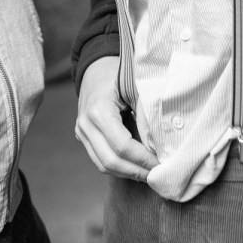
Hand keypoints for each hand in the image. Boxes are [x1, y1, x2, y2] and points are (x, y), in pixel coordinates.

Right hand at [75, 56, 157, 180]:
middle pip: (111, 161)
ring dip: (128, 174)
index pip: (122, 145)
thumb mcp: (136, 87)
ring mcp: (81, 132)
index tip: (161, 164)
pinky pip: (100, 160)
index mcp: (99, 109)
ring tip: (149, 174)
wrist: (96, 67)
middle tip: (158, 176)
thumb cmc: (119, 74)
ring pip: (103, 165)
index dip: (143, 159)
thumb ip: (146, 114)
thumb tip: (160, 144)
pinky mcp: (82, 137)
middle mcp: (85, 124)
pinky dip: (119, 168)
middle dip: (137, 172)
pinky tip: (136, 168)